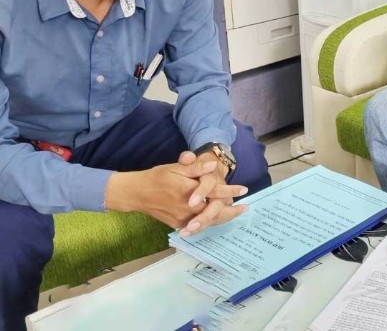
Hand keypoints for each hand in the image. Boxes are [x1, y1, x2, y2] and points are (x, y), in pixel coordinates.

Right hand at [104, 159, 246, 231]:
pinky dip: (209, 222)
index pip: (214, 192)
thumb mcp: (175, 167)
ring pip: (208, 221)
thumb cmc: (157, 177)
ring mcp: (182, 218)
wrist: (136, 193)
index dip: (230, 190)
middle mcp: (187, 208)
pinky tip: (218, 218)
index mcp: (188, 191)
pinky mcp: (178, 224)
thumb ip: (195, 167)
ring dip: (223, 217)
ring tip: (236, 213)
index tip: (244, 190)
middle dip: (231, 210)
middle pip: (215, 212)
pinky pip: (198, 225)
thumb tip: (213, 165)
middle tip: (245, 208)